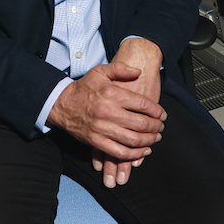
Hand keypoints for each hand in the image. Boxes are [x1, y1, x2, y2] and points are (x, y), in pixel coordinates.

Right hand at [49, 61, 165, 164]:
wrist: (61, 103)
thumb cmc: (84, 87)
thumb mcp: (100, 71)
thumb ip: (120, 69)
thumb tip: (139, 72)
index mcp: (112, 93)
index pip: (143, 104)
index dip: (157, 111)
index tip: (162, 114)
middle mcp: (108, 111)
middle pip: (141, 123)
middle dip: (156, 127)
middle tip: (161, 127)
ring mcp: (102, 128)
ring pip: (133, 140)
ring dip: (149, 141)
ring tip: (155, 138)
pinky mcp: (96, 142)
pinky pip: (120, 152)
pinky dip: (135, 154)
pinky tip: (143, 151)